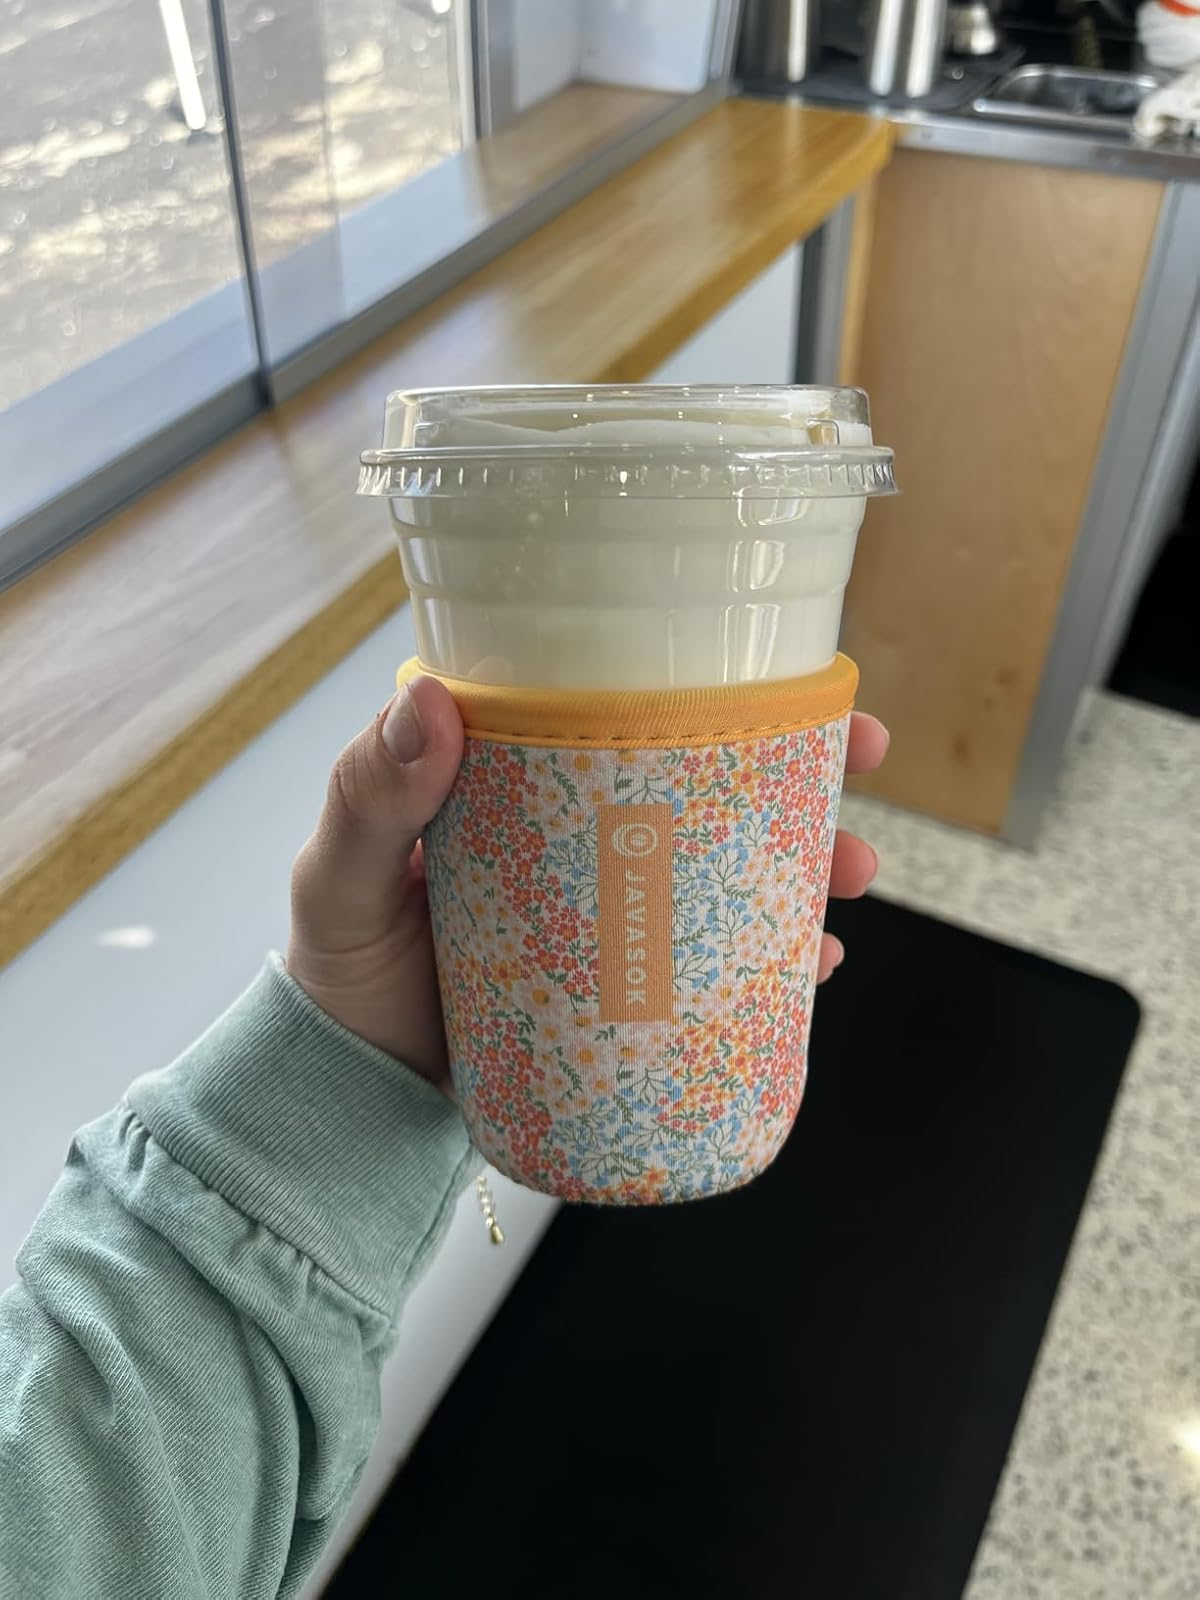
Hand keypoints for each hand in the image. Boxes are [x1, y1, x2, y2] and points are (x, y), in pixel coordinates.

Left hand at [287, 680, 887, 1089]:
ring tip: (848, 879)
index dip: (707, 680)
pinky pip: (715, 961)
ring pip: (725, 863)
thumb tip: (430, 702)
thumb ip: (369, 799)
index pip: (620, 699)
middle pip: (701, 777)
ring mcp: (610, 906)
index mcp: (517, 773)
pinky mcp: (628, 981)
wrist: (354, 1091)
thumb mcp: (342, 877)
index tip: (786, 674)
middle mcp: (578, 825)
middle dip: (793, 765)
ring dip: (801, 860)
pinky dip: (772, 960)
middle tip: (856, 764)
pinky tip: (813, 963)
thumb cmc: (340, 969)